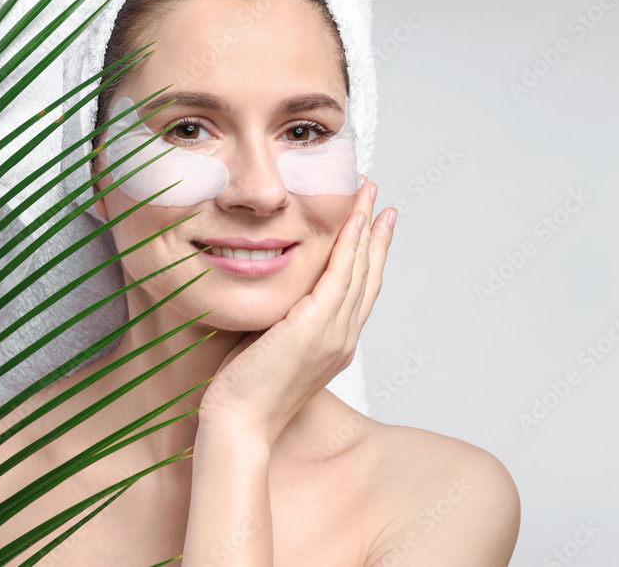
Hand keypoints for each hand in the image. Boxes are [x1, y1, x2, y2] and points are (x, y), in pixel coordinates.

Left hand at [199, 179, 396, 447]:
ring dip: (366, 228)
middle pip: (369, 276)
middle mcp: (342, 338)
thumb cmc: (243, 390)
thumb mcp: (268, 343)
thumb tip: (268, 289)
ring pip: (359, 269)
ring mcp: (333, 333)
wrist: (238, 422)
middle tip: (379, 199)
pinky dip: (351, 245)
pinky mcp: (316, 327)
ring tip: (370, 195)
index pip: (359, 291)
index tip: (371, 225)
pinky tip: (355, 220)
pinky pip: (341, 276)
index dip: (369, 255)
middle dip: (375, 234)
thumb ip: (278, 316)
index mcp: (334, 344)